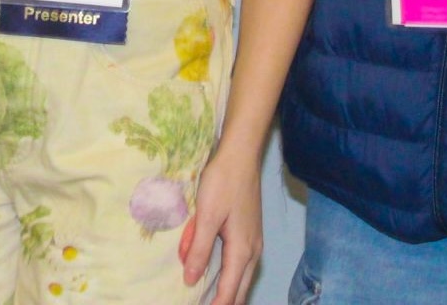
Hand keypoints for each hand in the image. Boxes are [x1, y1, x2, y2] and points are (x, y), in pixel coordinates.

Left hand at [178, 145, 261, 304]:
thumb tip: (191, 280)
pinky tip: (217, 272)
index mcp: (242, 250)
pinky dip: (229, 273)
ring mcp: (254, 241)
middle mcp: (253, 250)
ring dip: (227, 289)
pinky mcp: (250, 232)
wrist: (240, 155)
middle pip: (240, 289)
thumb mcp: (207, 216)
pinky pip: (240, 262)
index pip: (229, 291)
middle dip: (225, 301)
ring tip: (209, 296)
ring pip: (242, 276)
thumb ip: (199, 249)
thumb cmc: (222, 182)